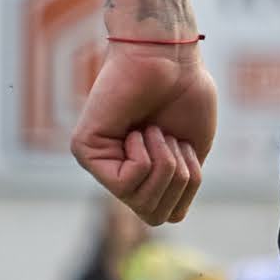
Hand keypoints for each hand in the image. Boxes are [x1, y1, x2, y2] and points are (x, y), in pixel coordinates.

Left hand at [73, 38, 216, 226]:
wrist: (172, 57)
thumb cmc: (186, 95)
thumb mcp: (193, 156)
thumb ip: (177, 190)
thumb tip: (165, 222)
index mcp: (144, 175)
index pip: (169, 215)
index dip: (187, 187)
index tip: (184, 145)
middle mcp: (117, 174)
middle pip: (156, 216)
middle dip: (178, 178)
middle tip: (169, 137)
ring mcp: (99, 164)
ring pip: (143, 202)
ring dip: (164, 162)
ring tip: (153, 128)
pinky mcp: (85, 151)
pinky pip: (127, 181)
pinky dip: (146, 155)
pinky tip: (137, 129)